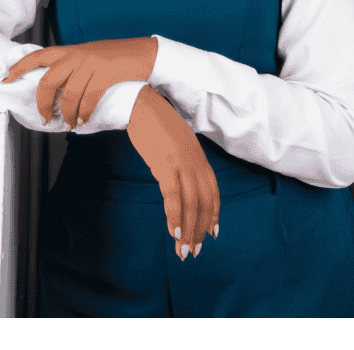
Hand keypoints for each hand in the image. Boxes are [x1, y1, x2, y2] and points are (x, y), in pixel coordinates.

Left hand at [2, 37, 157, 129]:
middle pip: (48, 81)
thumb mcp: (89, 56)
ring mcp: (91, 64)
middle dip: (43, 103)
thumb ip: (71, 66)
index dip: (19, 67)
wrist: (144, 53)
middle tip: (45, 118)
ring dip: (67, 114)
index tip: (6, 78)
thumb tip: (53, 85)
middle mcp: (77, 55)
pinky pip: (89, 98)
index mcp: (70, 50)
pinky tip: (83, 120)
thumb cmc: (116, 57)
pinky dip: (84, 113)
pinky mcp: (106, 74)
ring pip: (69, 94)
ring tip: (69, 124)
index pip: (38, 55)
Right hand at [127, 85, 219, 260]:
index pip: (213, 191)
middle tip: (193, 251)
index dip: (213, 214)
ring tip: (182, 250)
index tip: (211, 234)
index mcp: (199, 156)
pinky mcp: (165, 164)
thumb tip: (181, 178)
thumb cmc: (155, 121)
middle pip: (204, 202)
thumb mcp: (177, 141)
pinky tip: (173, 232)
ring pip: (191, 203)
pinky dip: (175, 216)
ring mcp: (181, 163)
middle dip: (200, 229)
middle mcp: (195, 161)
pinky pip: (173, 196)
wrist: (141, 103)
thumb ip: (183, 159)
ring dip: (188, 230)